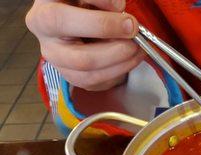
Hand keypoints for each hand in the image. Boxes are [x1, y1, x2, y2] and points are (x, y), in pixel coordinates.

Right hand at [26, 0, 143, 90]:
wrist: (74, 17)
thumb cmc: (80, 3)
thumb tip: (118, 8)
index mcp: (43, 16)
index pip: (62, 20)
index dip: (98, 21)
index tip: (122, 8)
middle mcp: (47, 44)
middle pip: (81, 58)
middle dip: (115, 49)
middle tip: (134, 34)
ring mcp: (59, 64)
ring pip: (90, 75)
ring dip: (121, 64)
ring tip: (139, 48)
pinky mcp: (73, 77)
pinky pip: (98, 83)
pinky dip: (119, 72)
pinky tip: (131, 58)